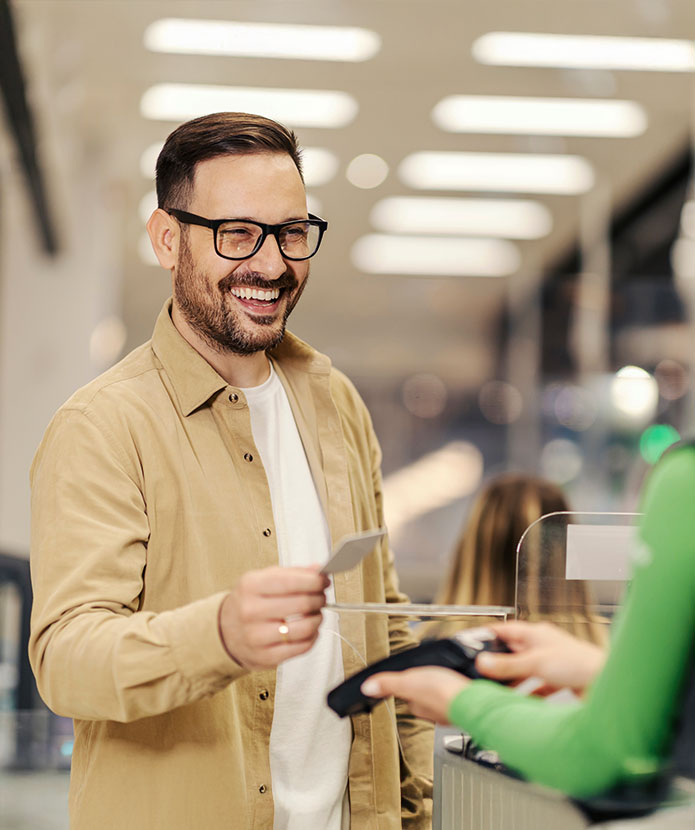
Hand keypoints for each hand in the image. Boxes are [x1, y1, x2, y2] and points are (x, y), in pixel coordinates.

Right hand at [218, 566, 329, 669]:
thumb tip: (319, 570)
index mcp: (251, 586)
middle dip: (319, 598)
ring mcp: (257, 636)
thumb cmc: (249, 602)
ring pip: (305, 628)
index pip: (291, 581)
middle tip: (321, 596)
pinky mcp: (265, 657)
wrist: (224, 631)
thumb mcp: (263, 579)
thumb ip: (292, 573)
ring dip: (318, 618)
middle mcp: (251, 611)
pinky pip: (301, 647)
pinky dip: (313, 636)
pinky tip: (310, 630)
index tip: (323, 580)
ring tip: (317, 613)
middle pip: (302, 604)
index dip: (314, 581)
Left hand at [360, 668, 469, 723]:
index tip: (411, 676)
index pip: (409, 695)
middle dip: (429, 684)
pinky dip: (459, 688)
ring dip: (445, 686)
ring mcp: (452, 708)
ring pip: (443, 696)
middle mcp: (435, 710)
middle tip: (432, 673)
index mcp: (419, 706)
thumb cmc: (443, 694)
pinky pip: (460, 694)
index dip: (409, 683)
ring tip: (447, 675)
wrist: (475, 699)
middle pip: (427, 695)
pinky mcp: (468, 703)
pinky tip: (462, 682)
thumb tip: (366, 688)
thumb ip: (388, 684)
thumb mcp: (409, 682)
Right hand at [476, 621, 605, 693]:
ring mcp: (552, 663)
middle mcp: (543, 646)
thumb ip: (507, 666)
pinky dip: (528, 695)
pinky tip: (522, 703)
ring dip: (513, 681)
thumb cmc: (580, 663)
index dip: (488, 635)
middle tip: (481, 671)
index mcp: (536, 634)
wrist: (609, 683)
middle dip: (498, 662)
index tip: (472, 642)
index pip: (505, 630)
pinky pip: (538, 687)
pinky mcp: (560, 680)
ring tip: (497, 689)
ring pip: (525, 671)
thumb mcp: (535, 663)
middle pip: (514, 652)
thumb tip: (482, 663)